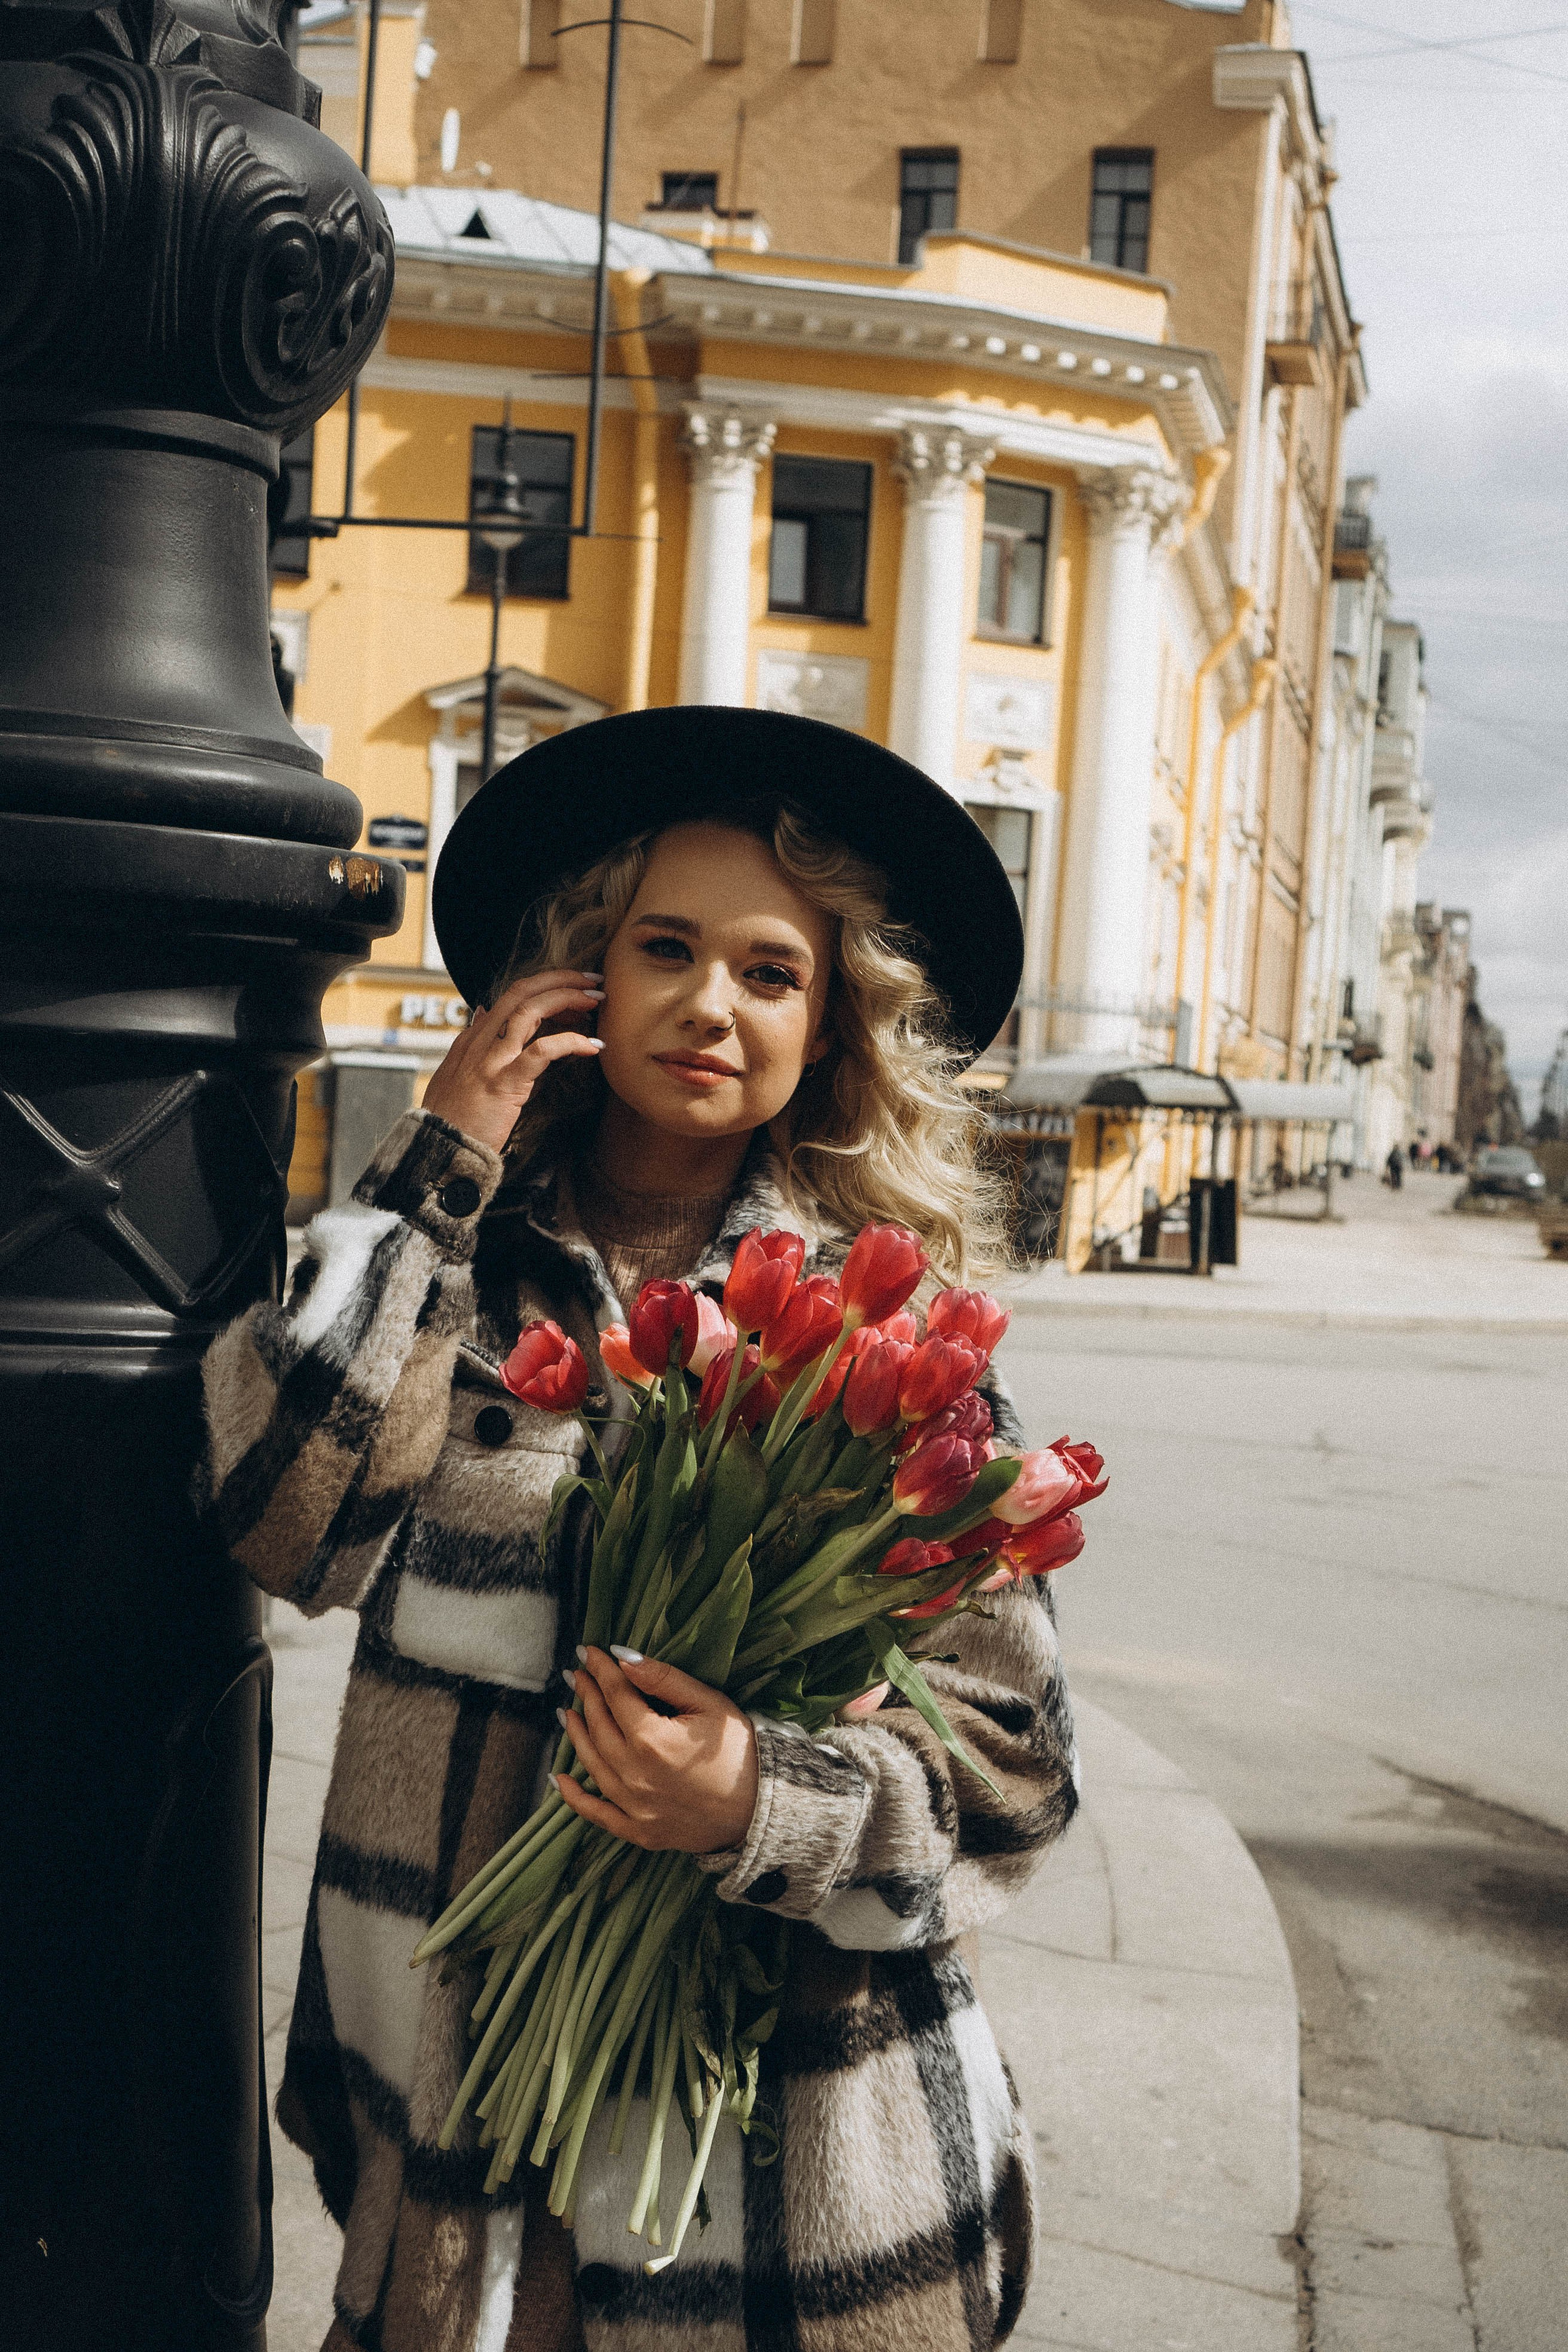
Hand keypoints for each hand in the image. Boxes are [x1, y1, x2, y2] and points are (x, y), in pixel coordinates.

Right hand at [422, 968, 605, 1154]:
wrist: (440, 1149)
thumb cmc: (452, 1117)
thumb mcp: (455, 1070)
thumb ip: (473, 1041)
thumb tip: (483, 1011)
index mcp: (472, 1038)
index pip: (511, 995)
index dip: (545, 985)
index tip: (571, 987)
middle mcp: (481, 1042)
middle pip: (522, 992)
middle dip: (561, 979)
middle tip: (593, 981)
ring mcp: (492, 1060)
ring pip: (531, 1011)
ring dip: (568, 999)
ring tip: (595, 1001)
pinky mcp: (506, 1083)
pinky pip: (542, 1051)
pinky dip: (571, 1042)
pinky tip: (592, 1047)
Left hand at [554, 1647, 758, 1854]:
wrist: (763, 1809)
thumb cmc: (740, 1750)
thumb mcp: (709, 1703)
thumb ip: (663, 1679)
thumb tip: (623, 1657)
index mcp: (653, 1740)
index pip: (616, 1695)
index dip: (600, 1669)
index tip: (587, 1651)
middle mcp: (635, 1775)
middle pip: (600, 1726)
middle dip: (587, 1695)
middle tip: (577, 1675)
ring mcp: (635, 1807)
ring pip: (592, 1763)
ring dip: (576, 1735)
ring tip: (567, 1711)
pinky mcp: (639, 1831)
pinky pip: (597, 1814)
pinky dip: (574, 1798)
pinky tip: (558, 1779)